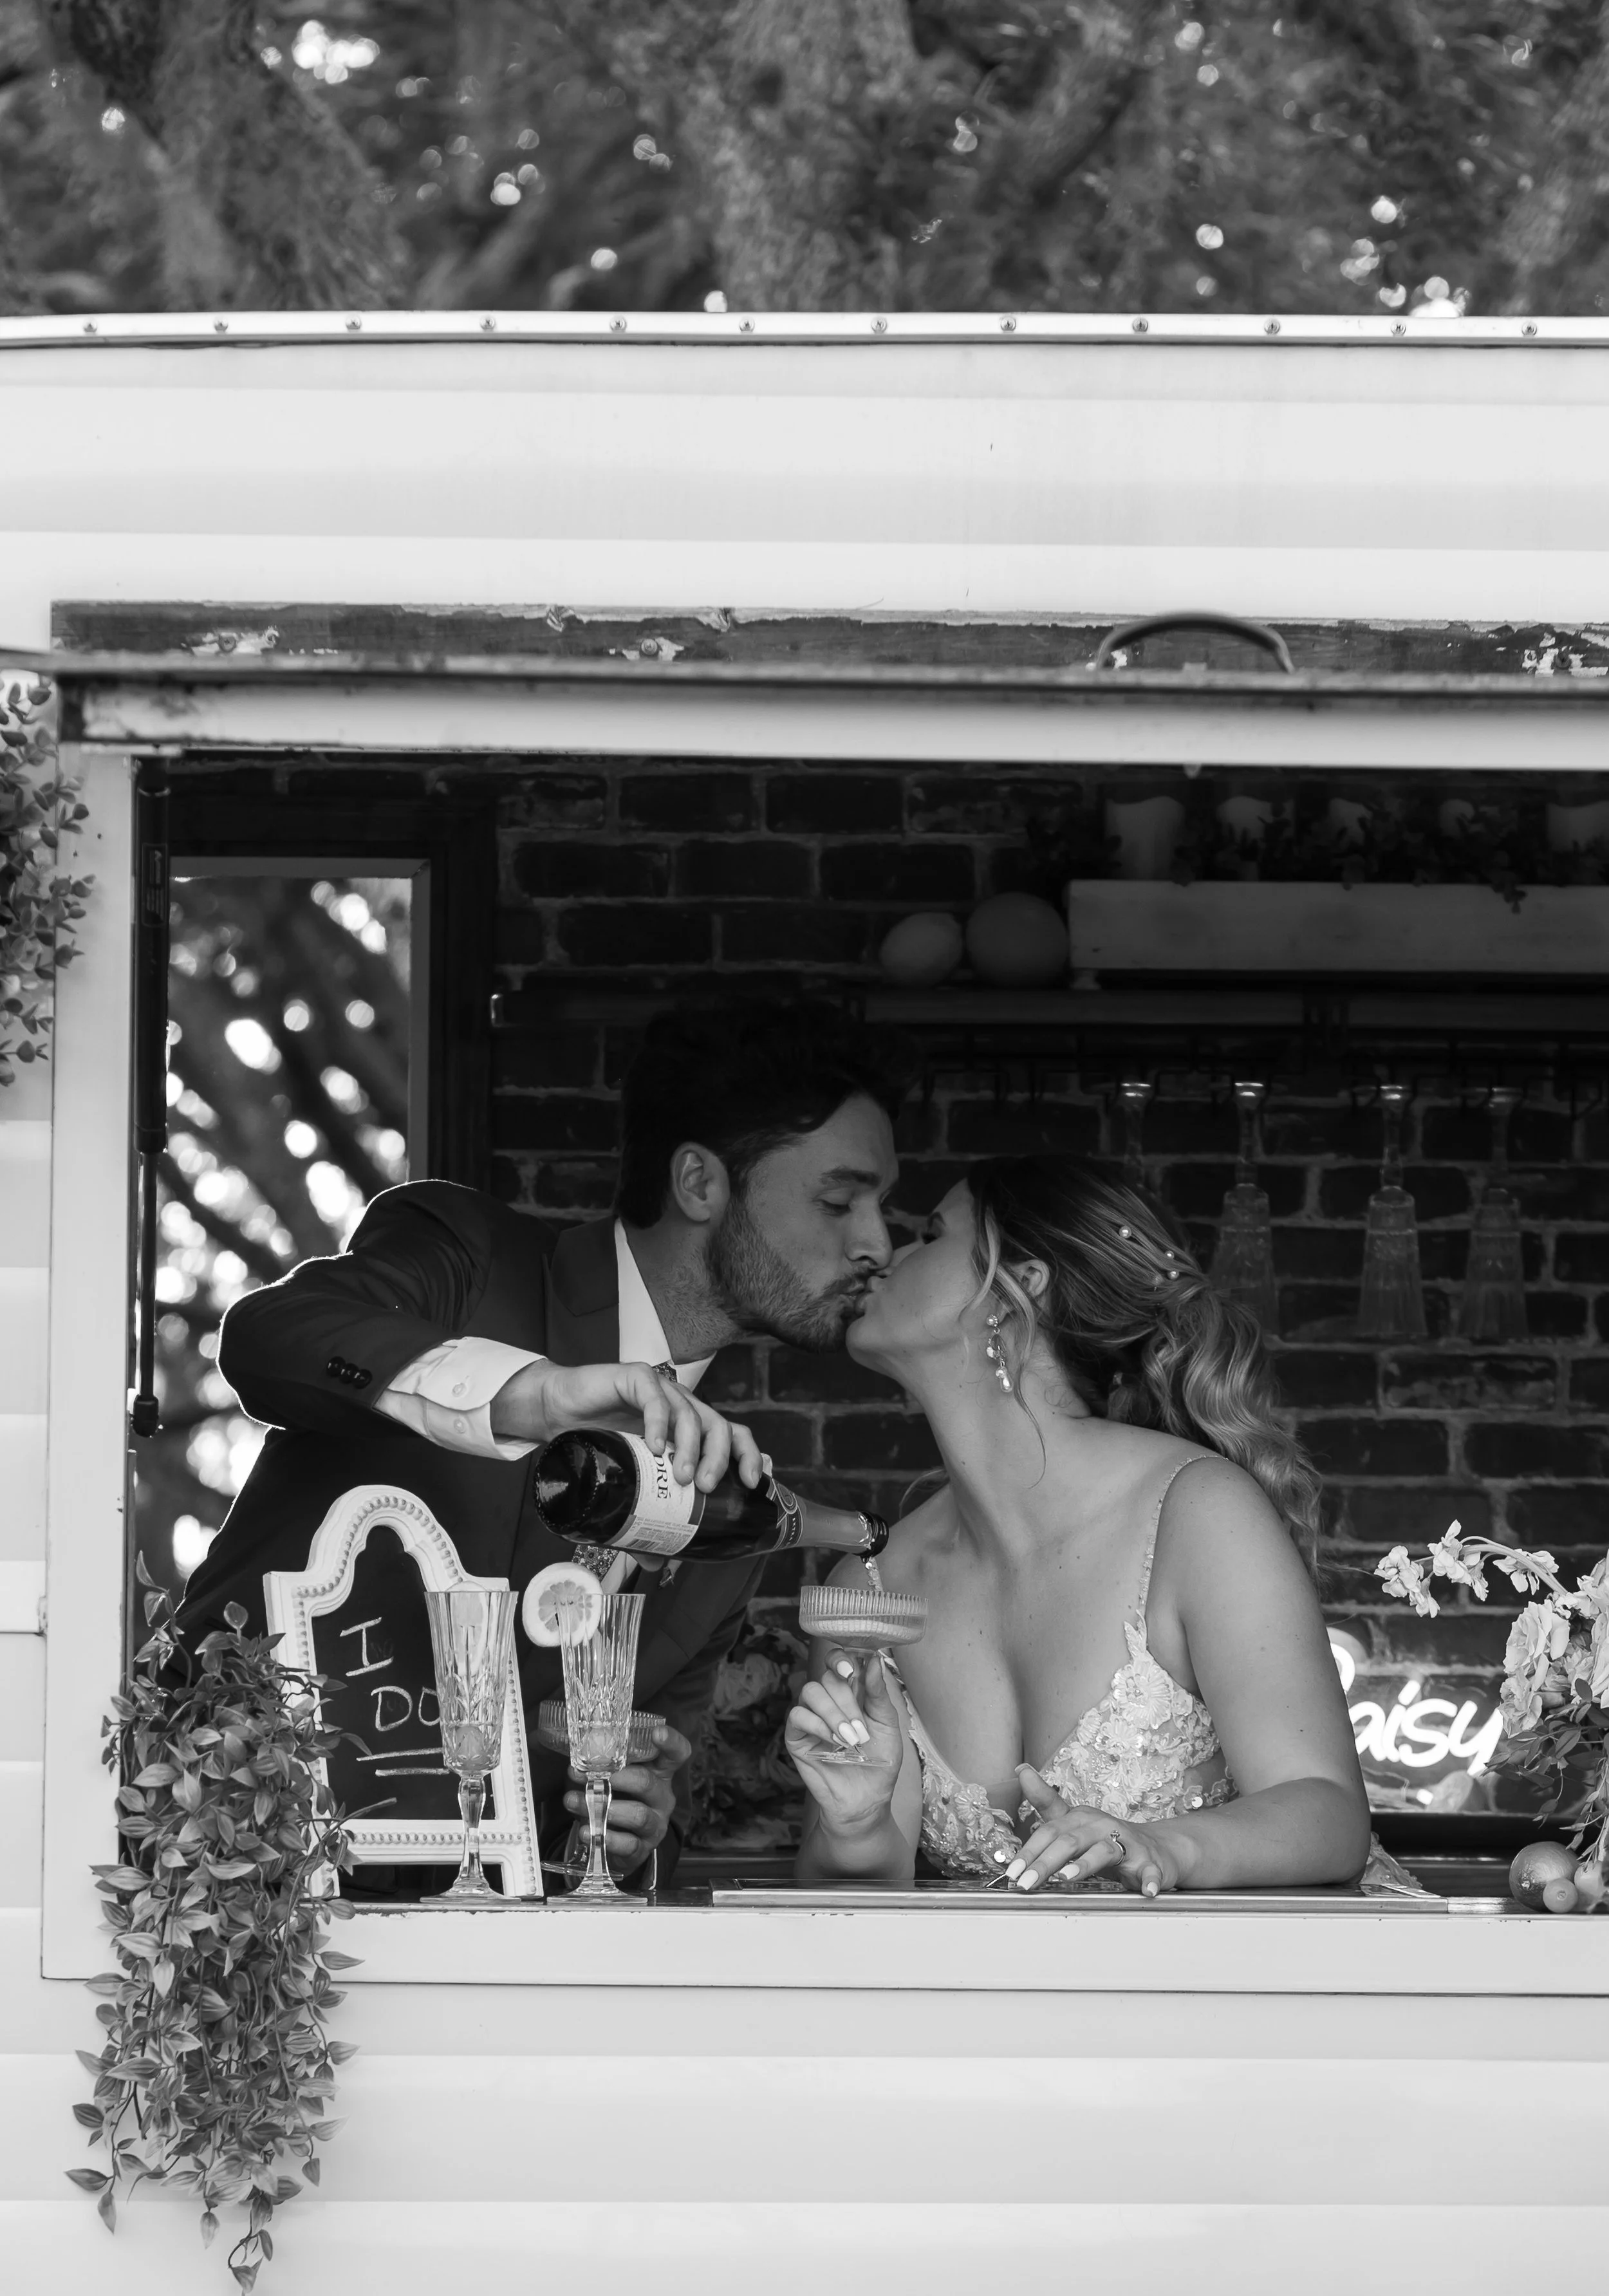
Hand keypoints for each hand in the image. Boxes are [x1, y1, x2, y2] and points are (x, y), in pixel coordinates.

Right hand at [492, 1359, 764, 1492]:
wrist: (556, 1411)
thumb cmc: (598, 1444)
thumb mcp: (627, 1482)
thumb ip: (643, 1516)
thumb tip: (655, 1562)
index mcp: (689, 1430)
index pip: (732, 1437)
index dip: (748, 1457)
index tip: (753, 1484)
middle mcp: (681, 1408)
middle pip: (720, 1427)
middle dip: (721, 1459)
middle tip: (706, 1487)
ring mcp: (661, 1392)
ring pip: (691, 1413)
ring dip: (691, 1446)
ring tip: (681, 1476)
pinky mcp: (635, 1378)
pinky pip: (655, 1397)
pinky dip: (658, 1422)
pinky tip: (654, 1446)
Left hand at [562, 1719, 690, 1875]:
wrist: (619, 1843)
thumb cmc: (617, 1798)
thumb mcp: (617, 1777)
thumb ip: (604, 1765)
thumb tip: (576, 1761)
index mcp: (660, 1772)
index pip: (677, 1753)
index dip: (671, 1742)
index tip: (657, 1732)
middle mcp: (663, 1797)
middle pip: (647, 1782)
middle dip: (615, 1777)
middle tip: (587, 1775)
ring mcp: (656, 1824)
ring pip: (637, 1814)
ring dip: (602, 1807)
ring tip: (573, 1801)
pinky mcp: (643, 1848)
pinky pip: (628, 1844)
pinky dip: (605, 1838)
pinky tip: (585, 1831)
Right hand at [785, 1647, 903, 1829]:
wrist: (867, 1800)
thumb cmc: (880, 1762)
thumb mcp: (887, 1724)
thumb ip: (878, 1693)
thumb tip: (873, 1659)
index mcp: (851, 1692)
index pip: (837, 1662)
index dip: (840, 1658)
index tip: (850, 1669)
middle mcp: (828, 1701)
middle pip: (826, 1677)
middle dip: (847, 1701)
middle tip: (861, 1730)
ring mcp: (811, 1718)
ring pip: (810, 1692)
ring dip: (833, 1713)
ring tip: (850, 1739)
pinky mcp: (796, 1737)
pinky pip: (797, 1716)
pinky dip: (817, 1725)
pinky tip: (833, 1742)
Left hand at [999, 1768, 1188, 1898]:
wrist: (1155, 1848)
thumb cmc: (1106, 1838)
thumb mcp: (1074, 1821)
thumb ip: (1046, 1802)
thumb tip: (1021, 1769)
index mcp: (1081, 1818)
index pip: (1049, 1831)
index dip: (1029, 1850)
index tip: (1012, 1869)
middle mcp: (1102, 1826)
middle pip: (1070, 1841)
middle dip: (1045, 1863)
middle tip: (1026, 1883)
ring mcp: (1127, 1844)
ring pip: (1104, 1851)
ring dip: (1086, 1865)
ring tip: (1067, 1877)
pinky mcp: (1149, 1862)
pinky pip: (1150, 1870)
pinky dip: (1148, 1879)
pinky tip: (1145, 1890)